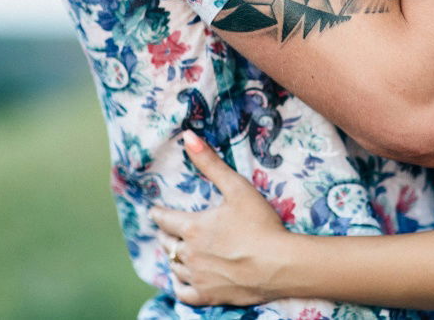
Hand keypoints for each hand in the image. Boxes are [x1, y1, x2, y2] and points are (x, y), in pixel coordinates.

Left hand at [150, 131, 290, 306]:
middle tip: (168, 231)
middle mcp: (190, 254)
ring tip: (177, 253)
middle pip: (167, 243)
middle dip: (167, 235)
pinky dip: (181, 284)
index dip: (158, 213)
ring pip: (174, 267)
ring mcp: (198, 277)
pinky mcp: (209, 296)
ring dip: (174, 258)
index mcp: (193, 227)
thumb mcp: (237, 188)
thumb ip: (210, 163)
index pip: (164, 219)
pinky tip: (185, 279)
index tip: (154, 211)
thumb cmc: (260, 224)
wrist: (279, 265)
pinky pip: (184, 293)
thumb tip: (188, 137)